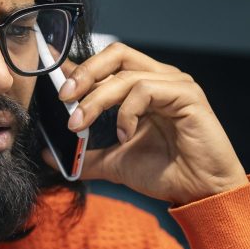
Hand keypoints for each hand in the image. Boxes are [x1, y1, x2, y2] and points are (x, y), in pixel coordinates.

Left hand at [42, 43, 248, 205]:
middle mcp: (160, 79)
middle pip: (116, 54)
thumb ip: (85, 156)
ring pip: (126, 74)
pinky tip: (125, 136)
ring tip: (80, 124)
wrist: (200, 194)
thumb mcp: (115, 163)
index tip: (54, 88)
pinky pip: (145, 90)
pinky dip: (126, 112)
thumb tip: (49, 156)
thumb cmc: (166, 174)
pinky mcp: (187, 95)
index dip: (79, 70)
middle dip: (85, 73)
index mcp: (144, 88)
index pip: (107, 64)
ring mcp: (175, 84)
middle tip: (64, 98)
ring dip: (96, 99)